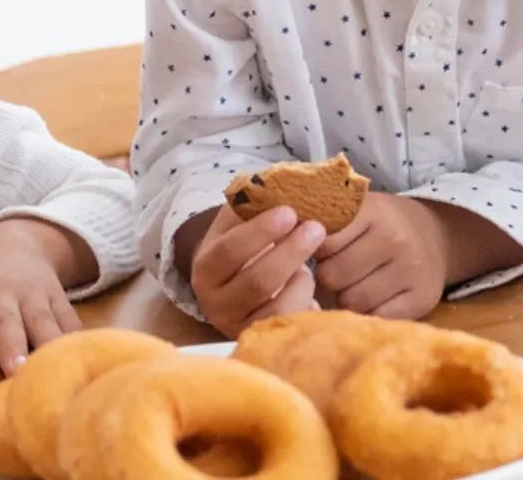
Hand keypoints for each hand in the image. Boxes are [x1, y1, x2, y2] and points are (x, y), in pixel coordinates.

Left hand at [0, 219, 94, 380]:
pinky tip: (85, 364)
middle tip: (14, 372)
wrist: (14, 239)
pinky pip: (72, 324)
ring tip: (52, 375)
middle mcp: (1, 292)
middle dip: (11, 346)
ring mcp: (35, 295)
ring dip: (49, 348)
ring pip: (45, 324)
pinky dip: (79, 343)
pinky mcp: (61, 301)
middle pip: (6, 322)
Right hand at [178, 204, 325, 337]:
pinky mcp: (263, 340)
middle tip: (316, 229)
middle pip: (257, 281)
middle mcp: (215, 303)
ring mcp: (239, 326)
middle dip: (290, 253)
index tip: (290, 212)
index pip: (229, 251)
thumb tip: (282, 182)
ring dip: (300, 280)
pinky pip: (291, 323)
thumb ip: (252, 203)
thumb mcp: (237, 224)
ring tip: (308, 265)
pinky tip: (307, 287)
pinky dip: (305, 302)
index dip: (260, 232)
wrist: (231, 288)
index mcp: (205, 268)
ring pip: (277, 306)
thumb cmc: (242, 248)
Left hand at [312, 193, 453, 320]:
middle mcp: (395, 238)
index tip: (325, 249)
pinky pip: (376, 317)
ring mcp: (411, 270)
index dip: (317, 250)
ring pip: (351, 301)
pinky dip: (370, 312)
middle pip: (333, 276)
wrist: (437, 236)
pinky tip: (376, 298)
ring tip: (358, 283)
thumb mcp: (356, 209)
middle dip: (330, 276)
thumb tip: (277, 239)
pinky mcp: (423, 298)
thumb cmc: (381, 225)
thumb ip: (321, 220)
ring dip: (347, 296)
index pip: (321, 242)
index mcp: (372, 210)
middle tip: (341, 269)